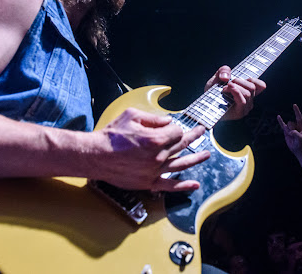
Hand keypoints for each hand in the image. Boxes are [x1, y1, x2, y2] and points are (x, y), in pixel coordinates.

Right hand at [93, 108, 209, 191]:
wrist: (95, 156)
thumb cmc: (111, 135)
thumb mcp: (131, 116)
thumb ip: (153, 117)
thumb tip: (168, 121)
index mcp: (155, 139)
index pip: (176, 131)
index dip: (176, 127)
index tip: (172, 126)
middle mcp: (158, 156)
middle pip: (181, 145)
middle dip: (193, 137)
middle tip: (201, 132)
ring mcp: (154, 171)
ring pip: (181, 164)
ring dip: (196, 158)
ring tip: (207, 154)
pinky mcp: (148, 182)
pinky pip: (170, 186)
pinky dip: (184, 186)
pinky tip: (195, 185)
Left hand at [205, 65, 265, 120]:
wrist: (205, 106)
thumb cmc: (212, 93)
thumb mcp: (216, 78)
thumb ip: (223, 71)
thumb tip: (227, 76)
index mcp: (247, 91)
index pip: (261, 85)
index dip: (256, 79)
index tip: (245, 76)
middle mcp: (249, 100)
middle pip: (252, 86)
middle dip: (239, 81)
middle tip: (227, 83)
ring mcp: (245, 108)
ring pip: (248, 93)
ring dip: (235, 87)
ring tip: (224, 89)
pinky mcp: (239, 113)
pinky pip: (242, 101)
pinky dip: (236, 92)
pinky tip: (227, 89)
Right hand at [277, 104, 301, 156]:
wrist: (297, 149)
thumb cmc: (301, 144)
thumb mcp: (300, 139)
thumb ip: (296, 134)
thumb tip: (290, 131)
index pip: (299, 117)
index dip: (296, 111)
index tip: (294, 105)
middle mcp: (296, 125)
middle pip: (291, 123)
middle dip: (291, 130)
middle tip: (294, 136)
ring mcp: (291, 128)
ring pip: (287, 125)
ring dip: (288, 131)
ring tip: (292, 137)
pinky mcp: (286, 131)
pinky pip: (282, 125)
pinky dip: (280, 121)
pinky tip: (278, 116)